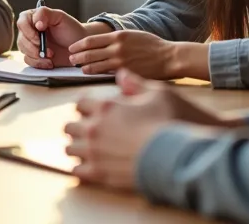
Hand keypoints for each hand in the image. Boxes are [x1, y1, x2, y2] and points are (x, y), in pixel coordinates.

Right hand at [16, 7, 109, 68]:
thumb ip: (45, 14)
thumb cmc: (71, 30)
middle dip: (34, 47)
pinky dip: (39, 63)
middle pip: (21, 38)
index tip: (40, 36)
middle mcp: (29, 30)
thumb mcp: (60, 17)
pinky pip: (28, 61)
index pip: (22, 22)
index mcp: (34, 17)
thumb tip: (36, 23)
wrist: (80, 47)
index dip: (29, 31)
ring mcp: (31, 44)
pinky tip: (49, 62)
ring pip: (23, 51)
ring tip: (51, 56)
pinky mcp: (34, 56)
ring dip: (37, 56)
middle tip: (48, 51)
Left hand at [63, 70, 238, 190]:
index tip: (94, 111)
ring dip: (78, 147)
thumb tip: (122, 75)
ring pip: (70, 148)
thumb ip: (136, 84)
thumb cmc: (171, 122)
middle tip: (92, 131)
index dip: (87, 106)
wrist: (178, 157)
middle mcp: (95, 128)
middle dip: (79, 127)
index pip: (80, 103)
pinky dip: (82, 168)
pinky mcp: (99, 174)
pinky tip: (92, 166)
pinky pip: (77, 171)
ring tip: (90, 149)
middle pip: (70, 126)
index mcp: (106, 107)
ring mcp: (94, 153)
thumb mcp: (159, 94)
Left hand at [67, 30, 176, 77]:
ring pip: (95, 64)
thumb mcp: (134, 35)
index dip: (79, 45)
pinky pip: (105, 73)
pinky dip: (95, 73)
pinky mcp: (125, 72)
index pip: (91, 40)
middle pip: (90, 52)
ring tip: (78, 67)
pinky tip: (89, 74)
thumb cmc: (153, 46)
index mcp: (118, 36)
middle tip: (70, 59)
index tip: (72, 48)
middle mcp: (117, 47)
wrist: (169, 56)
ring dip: (84, 66)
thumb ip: (118, 39)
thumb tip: (104, 44)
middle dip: (77, 56)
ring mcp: (120, 60)